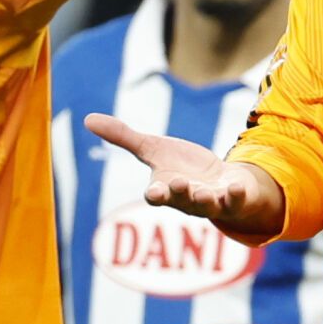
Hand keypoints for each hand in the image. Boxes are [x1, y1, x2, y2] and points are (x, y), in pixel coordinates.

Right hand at [84, 113, 284, 238]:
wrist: (221, 181)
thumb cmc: (182, 168)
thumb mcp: (153, 149)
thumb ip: (124, 137)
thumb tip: (87, 119)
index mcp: (165, 189)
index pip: (157, 196)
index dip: (155, 195)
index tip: (153, 192)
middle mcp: (187, 200)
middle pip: (181, 200)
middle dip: (180, 194)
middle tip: (179, 183)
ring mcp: (212, 202)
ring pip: (207, 204)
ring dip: (205, 199)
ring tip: (205, 191)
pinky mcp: (233, 199)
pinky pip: (235, 200)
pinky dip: (235, 194)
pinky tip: (235, 186)